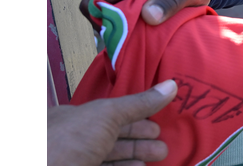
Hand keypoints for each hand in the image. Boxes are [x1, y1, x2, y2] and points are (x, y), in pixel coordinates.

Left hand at [48, 79, 177, 165]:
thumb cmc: (70, 140)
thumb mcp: (106, 114)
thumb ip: (138, 103)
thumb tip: (172, 85)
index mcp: (72, 118)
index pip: (109, 114)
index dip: (135, 115)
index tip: (157, 123)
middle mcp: (72, 141)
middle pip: (112, 137)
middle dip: (140, 139)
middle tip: (163, 143)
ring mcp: (75, 162)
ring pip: (110, 157)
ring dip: (136, 156)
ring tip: (159, 155)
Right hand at [80, 0, 214, 25]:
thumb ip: (171, 0)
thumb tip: (149, 16)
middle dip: (107, 10)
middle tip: (134, 15)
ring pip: (93, 10)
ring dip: (109, 21)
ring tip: (135, 23)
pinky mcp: (120, 9)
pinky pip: (103, 21)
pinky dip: (114, 29)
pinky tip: (134, 30)